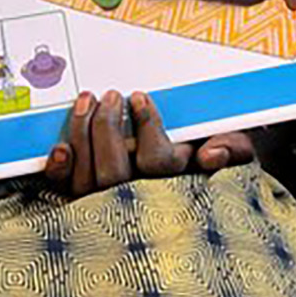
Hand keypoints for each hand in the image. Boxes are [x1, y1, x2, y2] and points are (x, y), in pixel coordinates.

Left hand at [42, 90, 254, 198]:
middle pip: (114, 172)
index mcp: (176, 185)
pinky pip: (66, 190)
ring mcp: (109, 201)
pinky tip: (60, 146)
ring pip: (87, 180)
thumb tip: (212, 154)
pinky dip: (59, 169)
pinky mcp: (85, 196)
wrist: (199, 171)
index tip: (140, 96)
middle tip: (110, 95)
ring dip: (82, 135)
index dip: (147, 128)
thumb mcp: (236, 148)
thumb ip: (233, 147)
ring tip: (86, 101)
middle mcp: (139, 198)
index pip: (157, 162)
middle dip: (107, 127)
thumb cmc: (212, 152)